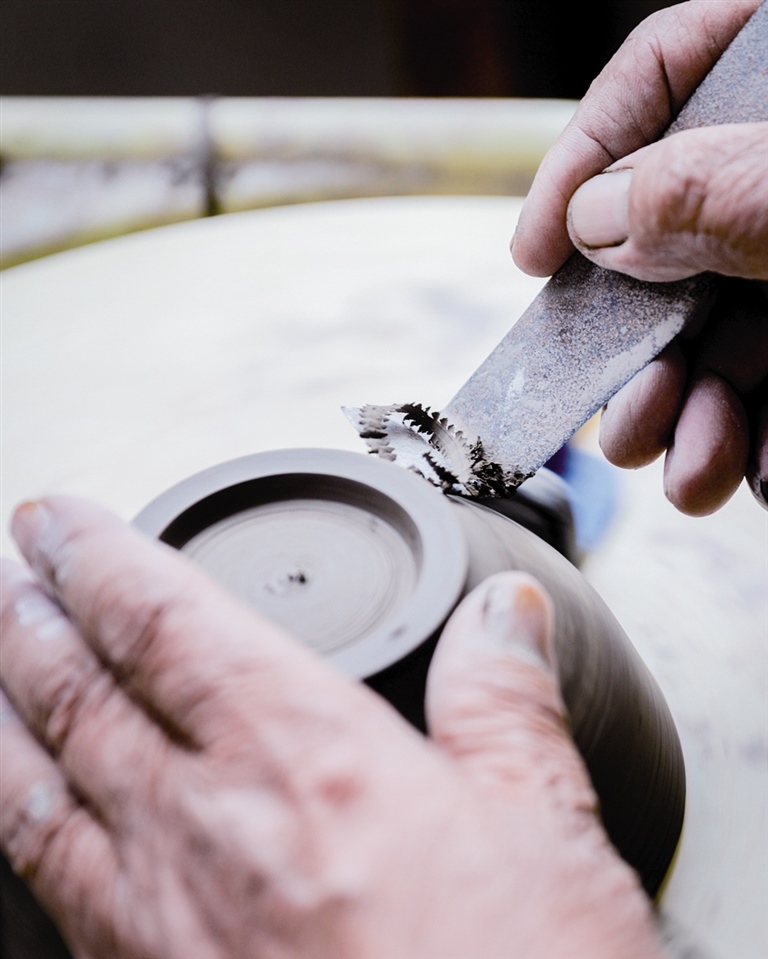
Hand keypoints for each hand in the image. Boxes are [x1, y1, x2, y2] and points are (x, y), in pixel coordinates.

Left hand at [0, 497, 661, 958]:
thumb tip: (505, 616)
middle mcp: (209, 831)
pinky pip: (54, 893)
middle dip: (33, 621)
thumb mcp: (547, 833)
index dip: (101, 559)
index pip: (166, 624)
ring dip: (5, 714)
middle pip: (82, 695)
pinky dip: (22, 831)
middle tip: (10, 575)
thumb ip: (506, 703)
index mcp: (305, 762)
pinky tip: (22, 822)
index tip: (58, 521)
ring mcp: (164, 923)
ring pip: (38, 791)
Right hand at [511, 0, 767, 514]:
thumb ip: (699, 188)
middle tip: (628, 413)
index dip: (580, 160)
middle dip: (639, 350)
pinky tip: (757, 473)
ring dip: (693, 420)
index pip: (659, 75)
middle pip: (675, 238)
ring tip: (695, 470)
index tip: (534, 255)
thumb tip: (599, 219)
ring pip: (724, 329)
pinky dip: (759, 443)